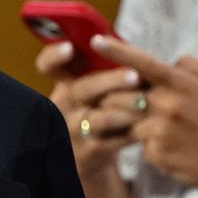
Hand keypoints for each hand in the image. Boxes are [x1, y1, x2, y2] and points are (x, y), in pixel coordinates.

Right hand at [36, 40, 142, 179]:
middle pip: (80, 90)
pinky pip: (111, 142)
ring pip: (96, 119)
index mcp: (64, 83)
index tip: (70, 48)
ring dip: (122, 110)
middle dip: (109, 81)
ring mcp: (73, 130)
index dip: (55, 56)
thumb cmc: (100, 109)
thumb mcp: (92, 88)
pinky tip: (149, 126)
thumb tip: (122, 43)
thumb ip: (101, 67)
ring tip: (144, 103)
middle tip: (134, 76)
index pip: (48, 65)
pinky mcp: (89, 153)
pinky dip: (131, 133)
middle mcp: (63, 106)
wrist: (92, 154)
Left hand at [92, 35, 197, 192]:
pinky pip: (139, 142)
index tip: (95, 40)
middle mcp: (168, 104)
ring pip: (125, 119)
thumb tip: (167, 61)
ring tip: (156, 124)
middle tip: (122, 101)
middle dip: (115, 96)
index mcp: (182, 84)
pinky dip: (148, 142)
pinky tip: (171, 146)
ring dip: (129, 119)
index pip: (142, 62)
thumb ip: (190, 66)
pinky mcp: (155, 152)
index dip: (117, 50)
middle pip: (122, 94)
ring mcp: (160, 130)